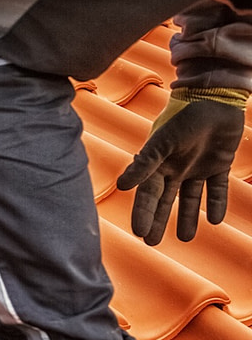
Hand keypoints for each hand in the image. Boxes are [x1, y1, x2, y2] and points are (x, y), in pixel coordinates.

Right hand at [117, 88, 247, 244]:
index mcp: (158, 163)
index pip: (148, 194)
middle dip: (159, 220)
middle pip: (165, 200)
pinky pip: (216, 189)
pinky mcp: (218, 164)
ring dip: (188, 217)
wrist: (215, 97)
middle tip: (152, 242)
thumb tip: (121, 186)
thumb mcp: (161, 142)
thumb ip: (144, 164)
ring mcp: (197, 167)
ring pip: (190, 198)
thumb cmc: (183, 117)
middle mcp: (175, 167)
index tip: (140, 234)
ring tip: (187, 238)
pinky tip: (215, 220)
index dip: (143, 214)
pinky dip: (216, 203)